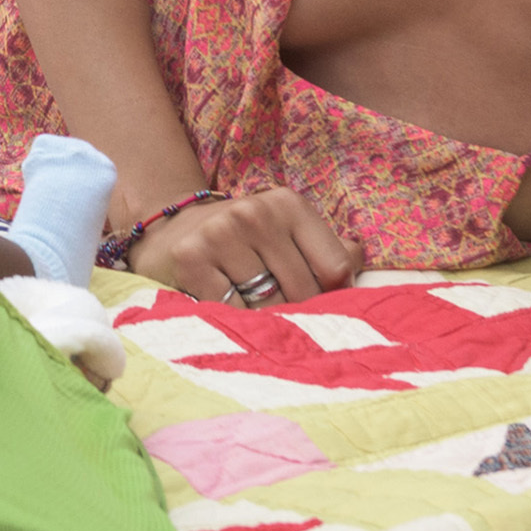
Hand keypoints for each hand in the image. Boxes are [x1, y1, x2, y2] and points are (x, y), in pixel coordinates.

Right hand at [124, 185, 356, 306]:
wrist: (171, 230)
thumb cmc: (243, 240)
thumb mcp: (286, 232)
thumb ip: (328, 250)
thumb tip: (359, 262)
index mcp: (287, 204)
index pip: (334, 269)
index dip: (332, 298)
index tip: (320, 308)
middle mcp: (255, 213)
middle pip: (303, 292)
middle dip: (298, 316)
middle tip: (287, 324)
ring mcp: (220, 234)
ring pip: (268, 307)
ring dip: (267, 324)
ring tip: (259, 321)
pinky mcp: (191, 261)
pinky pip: (232, 314)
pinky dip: (236, 325)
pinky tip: (229, 318)